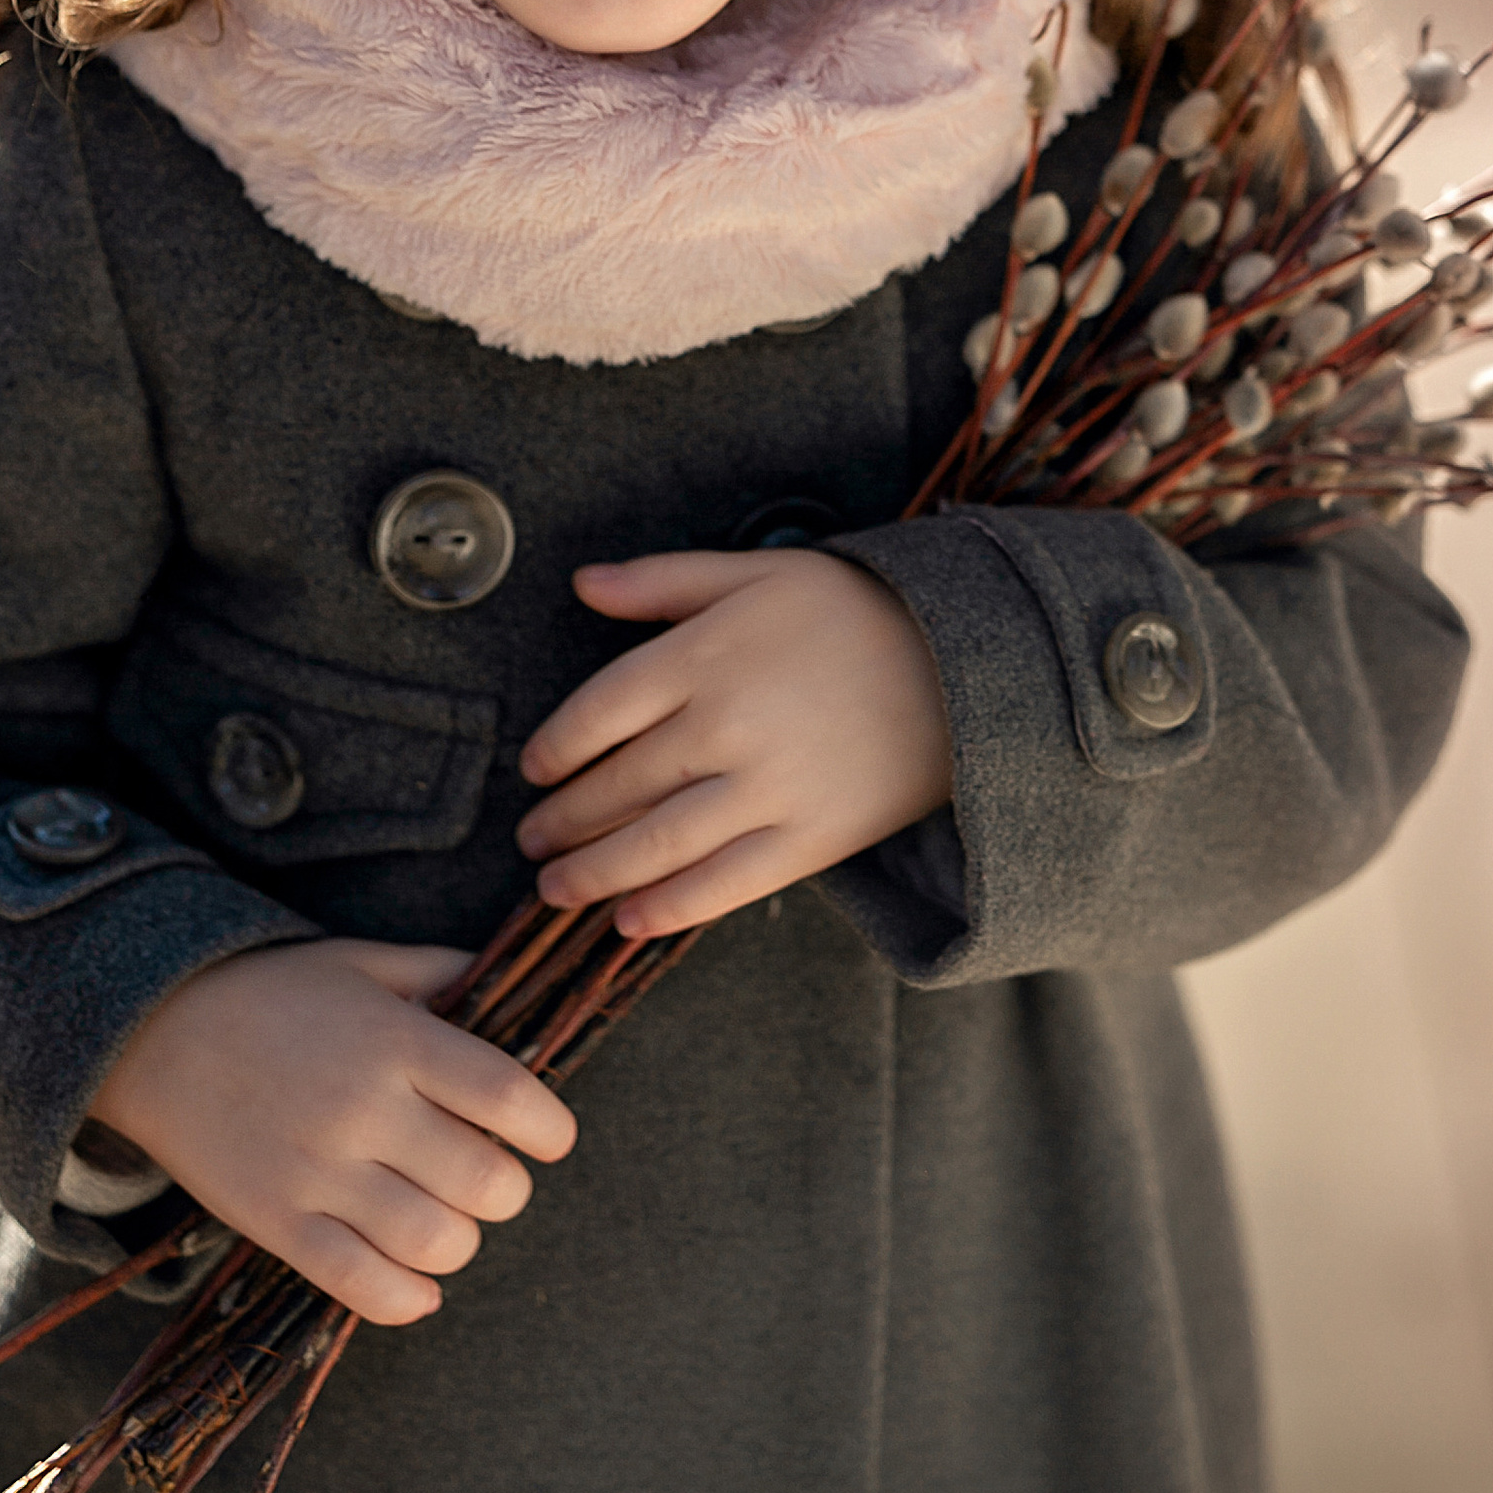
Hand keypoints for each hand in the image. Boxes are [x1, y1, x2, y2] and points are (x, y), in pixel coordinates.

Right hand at [86, 938, 575, 1326]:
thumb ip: (438, 973)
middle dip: (508, 1190)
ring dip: (462, 1242)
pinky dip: (407, 1299)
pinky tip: (418, 1282)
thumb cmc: (272, 993)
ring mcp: (319, 1172)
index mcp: (396, 1039)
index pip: (509, 1094)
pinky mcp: (277, 1223)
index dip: (550, 1127)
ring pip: (433, 1242)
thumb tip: (509, 984)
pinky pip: (361, 1285)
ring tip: (449, 1220)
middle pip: (484, 1182)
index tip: (551, 1137)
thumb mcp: (360, 962)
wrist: (155, 1031)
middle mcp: (365, 1108)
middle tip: (493, 1178)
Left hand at [516, 551, 953, 940]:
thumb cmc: (850, 610)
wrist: (961, 666)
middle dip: (564, 820)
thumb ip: (664, 580)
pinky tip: (628, 921)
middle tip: (531, 841)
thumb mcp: (757, 572)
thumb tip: (583, 582)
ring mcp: (769, 788)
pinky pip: (725, 884)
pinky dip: (669, 909)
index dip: (556, 747)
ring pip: (657, 843)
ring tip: (555, 888)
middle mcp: (727, 723)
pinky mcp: (811, 839)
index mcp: (707, 652)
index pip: (600, 709)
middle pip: (620, 783)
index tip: (535, 770)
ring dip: (593, 873)